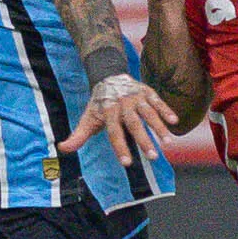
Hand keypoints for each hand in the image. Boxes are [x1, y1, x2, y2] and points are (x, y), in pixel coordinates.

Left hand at [58, 72, 177, 169]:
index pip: (114, 133)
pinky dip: (166, 110)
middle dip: (144, 140)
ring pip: (149, 113)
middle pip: (134, 124)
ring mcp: (136, 98)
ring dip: (159, 127)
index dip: (120, 148)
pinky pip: (158, 101)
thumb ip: (78, 135)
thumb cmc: (99, 103)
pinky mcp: (147, 92)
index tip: (127, 163)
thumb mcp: (88, 118)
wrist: (108, 75)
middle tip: (153, 157)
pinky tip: (174, 122)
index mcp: (108, 113)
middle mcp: (123, 105)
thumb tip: (62, 148)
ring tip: (167, 142)